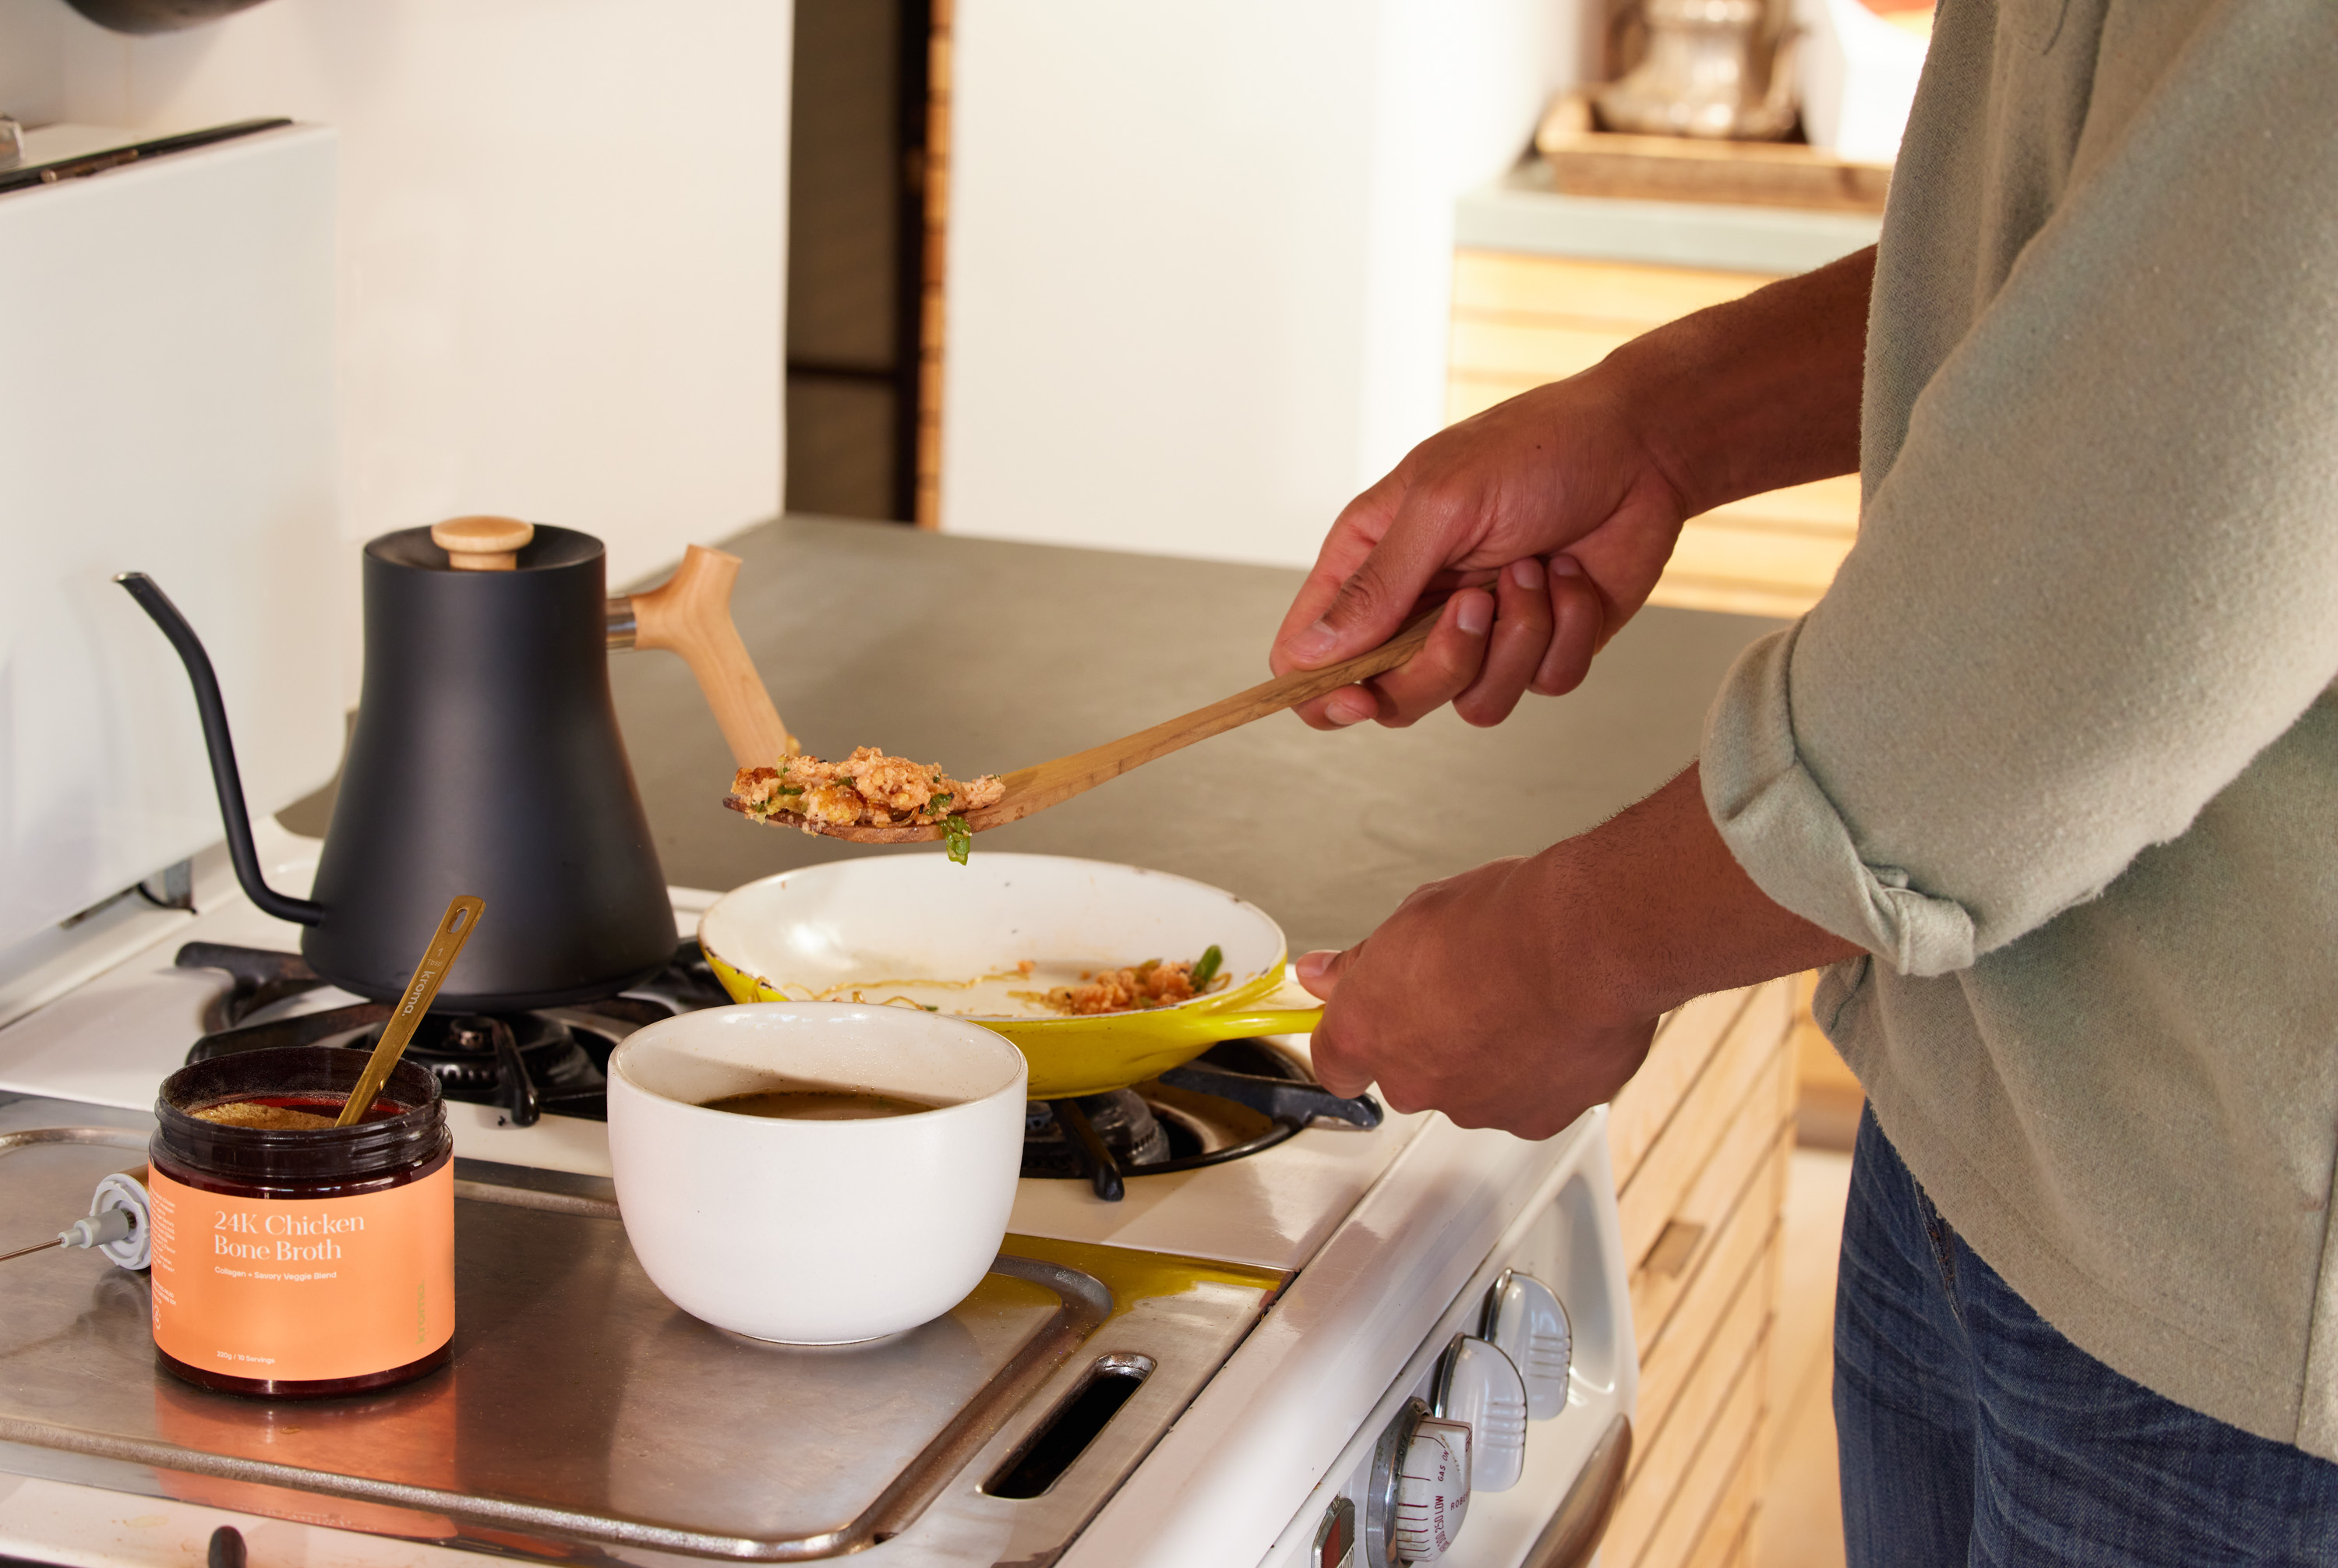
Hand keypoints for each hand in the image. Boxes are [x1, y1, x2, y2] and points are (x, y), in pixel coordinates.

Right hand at [1270, 247, 1876, 730]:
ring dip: (1516, 639)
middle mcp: (1419, 608)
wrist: (1642, 448)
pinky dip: (1565, 631)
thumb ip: (1377, 584)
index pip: (1309, 657)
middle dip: (1442, 663)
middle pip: (1393, 698)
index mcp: (1370, 563)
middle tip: (1476, 602)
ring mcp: (1483, 634)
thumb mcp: (1442, 504)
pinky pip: (1542, 685)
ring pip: (1474, 705)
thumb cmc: (1536, 449)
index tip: (1356, 698)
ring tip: (1535, 569)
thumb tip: (1308, 653)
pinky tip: (1573, 575)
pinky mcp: (1544, 646)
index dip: (1321, 693)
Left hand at [1295, 767, 1863, 1137]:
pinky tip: (1556, 1024)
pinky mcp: (1536, 1120)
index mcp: (1369, 1031)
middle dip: (1432, 1041)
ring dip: (1489, 1057)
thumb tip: (1321, 974)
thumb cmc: (1507, 920)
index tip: (1368, 1019)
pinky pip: (1529, 1100)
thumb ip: (1360, 963)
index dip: (1355, 1040)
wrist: (1590, 941)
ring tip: (1521, 999)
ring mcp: (1477, 1108)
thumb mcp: (1415, 916)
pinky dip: (1541, 1072)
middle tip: (1465, 990)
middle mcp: (1415, 1082)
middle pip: (1410, 1075)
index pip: (1333, 1062)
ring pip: (1473, 1090)